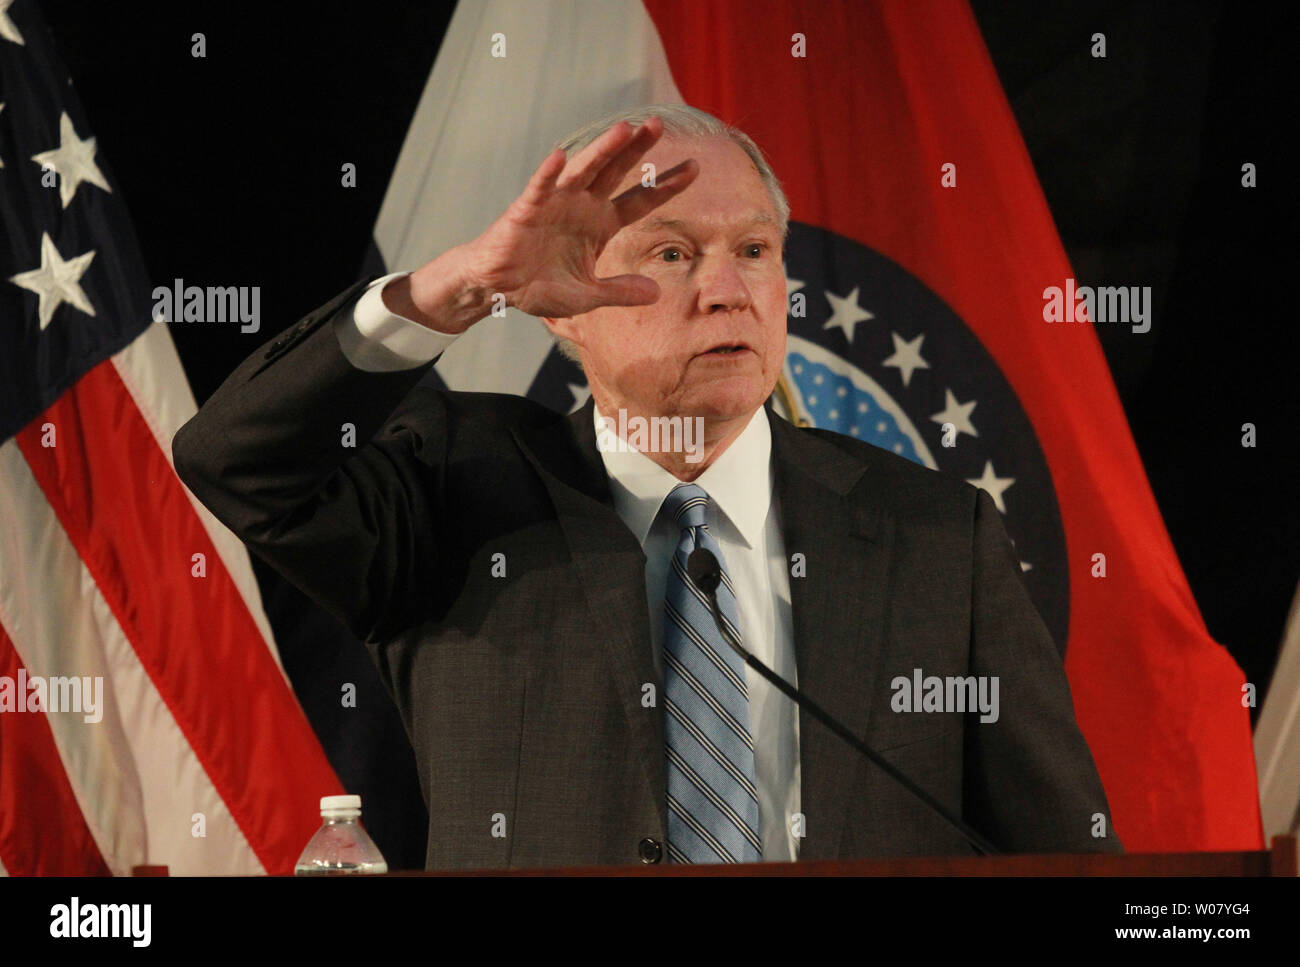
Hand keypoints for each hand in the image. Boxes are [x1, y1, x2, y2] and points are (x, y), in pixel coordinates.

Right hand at [398, 116, 698, 331]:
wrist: (500, 288)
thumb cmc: (541, 286)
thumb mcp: (587, 295)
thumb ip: (620, 292)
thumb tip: (657, 293)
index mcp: (600, 224)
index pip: (640, 200)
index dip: (666, 186)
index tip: (695, 168)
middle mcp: (582, 206)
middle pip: (616, 172)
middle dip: (637, 149)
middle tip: (659, 125)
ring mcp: (556, 203)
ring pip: (584, 171)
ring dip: (602, 150)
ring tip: (624, 129)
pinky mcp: (527, 210)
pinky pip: (539, 188)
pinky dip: (549, 174)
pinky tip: (561, 157)